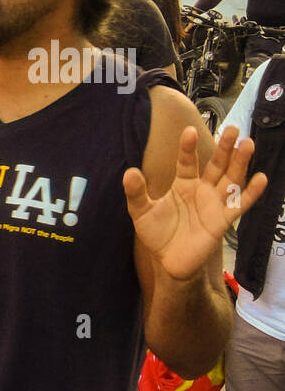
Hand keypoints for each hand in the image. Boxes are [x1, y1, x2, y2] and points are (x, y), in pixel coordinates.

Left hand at [124, 125, 266, 281]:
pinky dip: (251, 193)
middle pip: (217, 165)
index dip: (188, 147)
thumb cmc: (157, 233)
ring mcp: (214, 205)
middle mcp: (202, 190)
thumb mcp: (141, 212)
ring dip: (240, 163)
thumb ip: (136, 193)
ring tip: (247, 144)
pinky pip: (239, 205)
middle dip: (225, 147)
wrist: (168, 261)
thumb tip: (129, 172)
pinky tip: (261, 178)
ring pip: (231, 179)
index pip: (187, 162)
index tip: (189, 130)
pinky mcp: (222, 221)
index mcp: (183, 184)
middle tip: (232, 129)